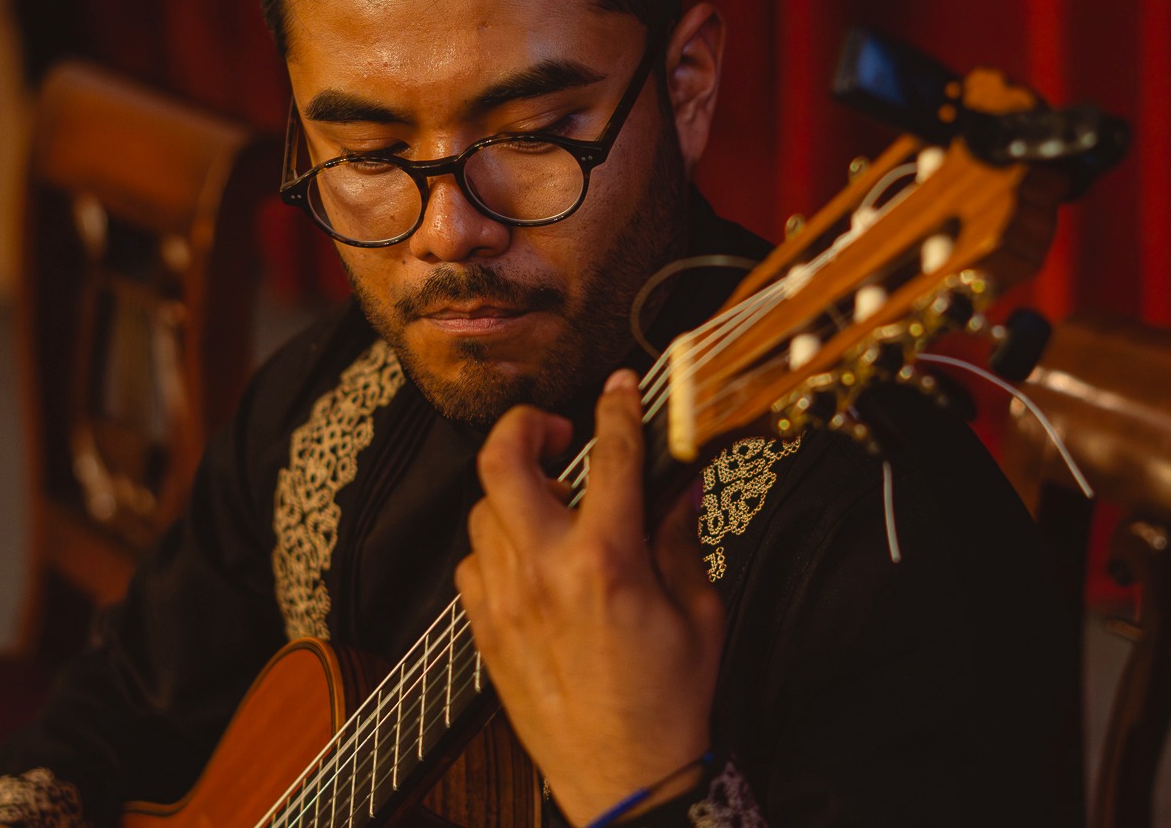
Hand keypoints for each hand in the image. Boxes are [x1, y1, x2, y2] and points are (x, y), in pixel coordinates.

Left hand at [455, 369, 724, 825]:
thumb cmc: (669, 703)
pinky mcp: (485, 631)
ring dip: (514, 492)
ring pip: (482, 510)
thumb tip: (678, 482)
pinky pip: (472, 562)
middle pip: (502, 461)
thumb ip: (680, 536)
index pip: (609, 454)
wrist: (627, 781)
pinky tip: (528, 559)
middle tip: (553, 430)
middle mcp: (545, 571)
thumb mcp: (698, 611)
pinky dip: (495, 545)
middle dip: (523, 424)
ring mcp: (505, 601)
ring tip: (552, 506)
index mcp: (607, 561)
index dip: (618, 407)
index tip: (621, 388)